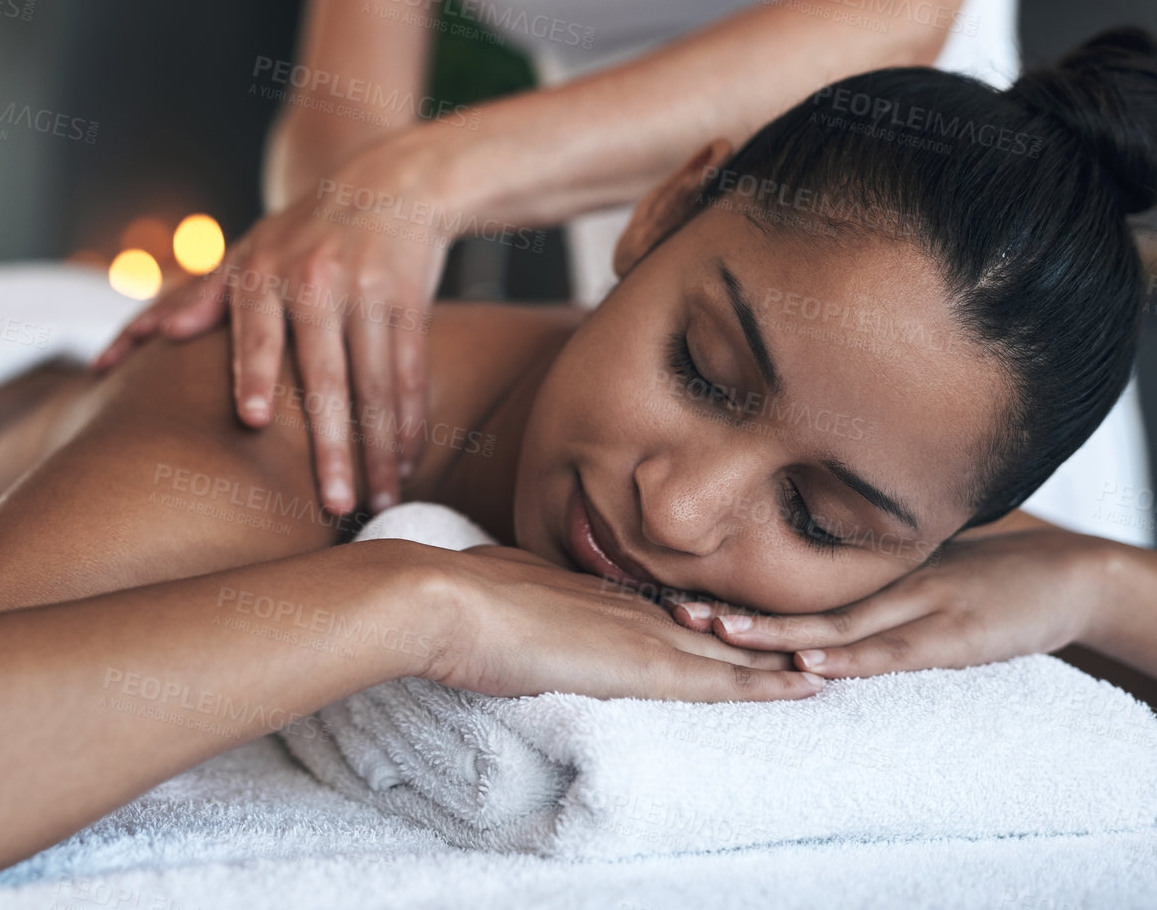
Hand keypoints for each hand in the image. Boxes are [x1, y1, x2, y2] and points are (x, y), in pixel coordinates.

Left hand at [93, 137, 449, 515]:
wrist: (391, 182)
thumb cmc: (305, 230)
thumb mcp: (252, 249)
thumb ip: (205, 295)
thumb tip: (156, 334)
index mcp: (267, 272)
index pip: (259, 332)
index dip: (255, 373)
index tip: (255, 419)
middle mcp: (317, 281)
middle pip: (326, 376)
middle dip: (331, 445)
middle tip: (334, 505)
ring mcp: (369, 291)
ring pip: (377, 384)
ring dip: (381, 449)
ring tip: (379, 502)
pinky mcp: (411, 300)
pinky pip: (412, 371)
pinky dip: (411, 421)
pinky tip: (408, 463)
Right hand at [426, 545, 825, 701]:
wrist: (447, 601)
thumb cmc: (454, 595)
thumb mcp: (496, 588)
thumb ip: (519, 596)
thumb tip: (509, 600)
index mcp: (595, 589)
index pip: (665, 609)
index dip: (706, 618)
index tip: (732, 622)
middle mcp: (630, 604)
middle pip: (710, 625)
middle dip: (760, 633)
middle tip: (811, 637)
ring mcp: (642, 631)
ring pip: (730, 649)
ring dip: (779, 656)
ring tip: (829, 660)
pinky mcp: (645, 666)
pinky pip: (724, 681)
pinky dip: (769, 684)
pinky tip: (807, 688)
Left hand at [667, 528, 1112, 676]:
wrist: (1066, 576)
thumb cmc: (985, 579)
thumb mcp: (915, 577)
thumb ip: (866, 588)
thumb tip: (811, 610)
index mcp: (867, 574)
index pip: (790, 584)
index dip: (735, 588)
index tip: (677, 589)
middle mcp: (880, 586)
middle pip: (795, 600)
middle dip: (734, 607)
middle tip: (674, 607)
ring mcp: (913, 607)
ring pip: (833, 624)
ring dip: (775, 631)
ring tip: (721, 631)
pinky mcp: (950, 636)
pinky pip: (893, 650)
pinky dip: (851, 657)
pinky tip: (813, 665)